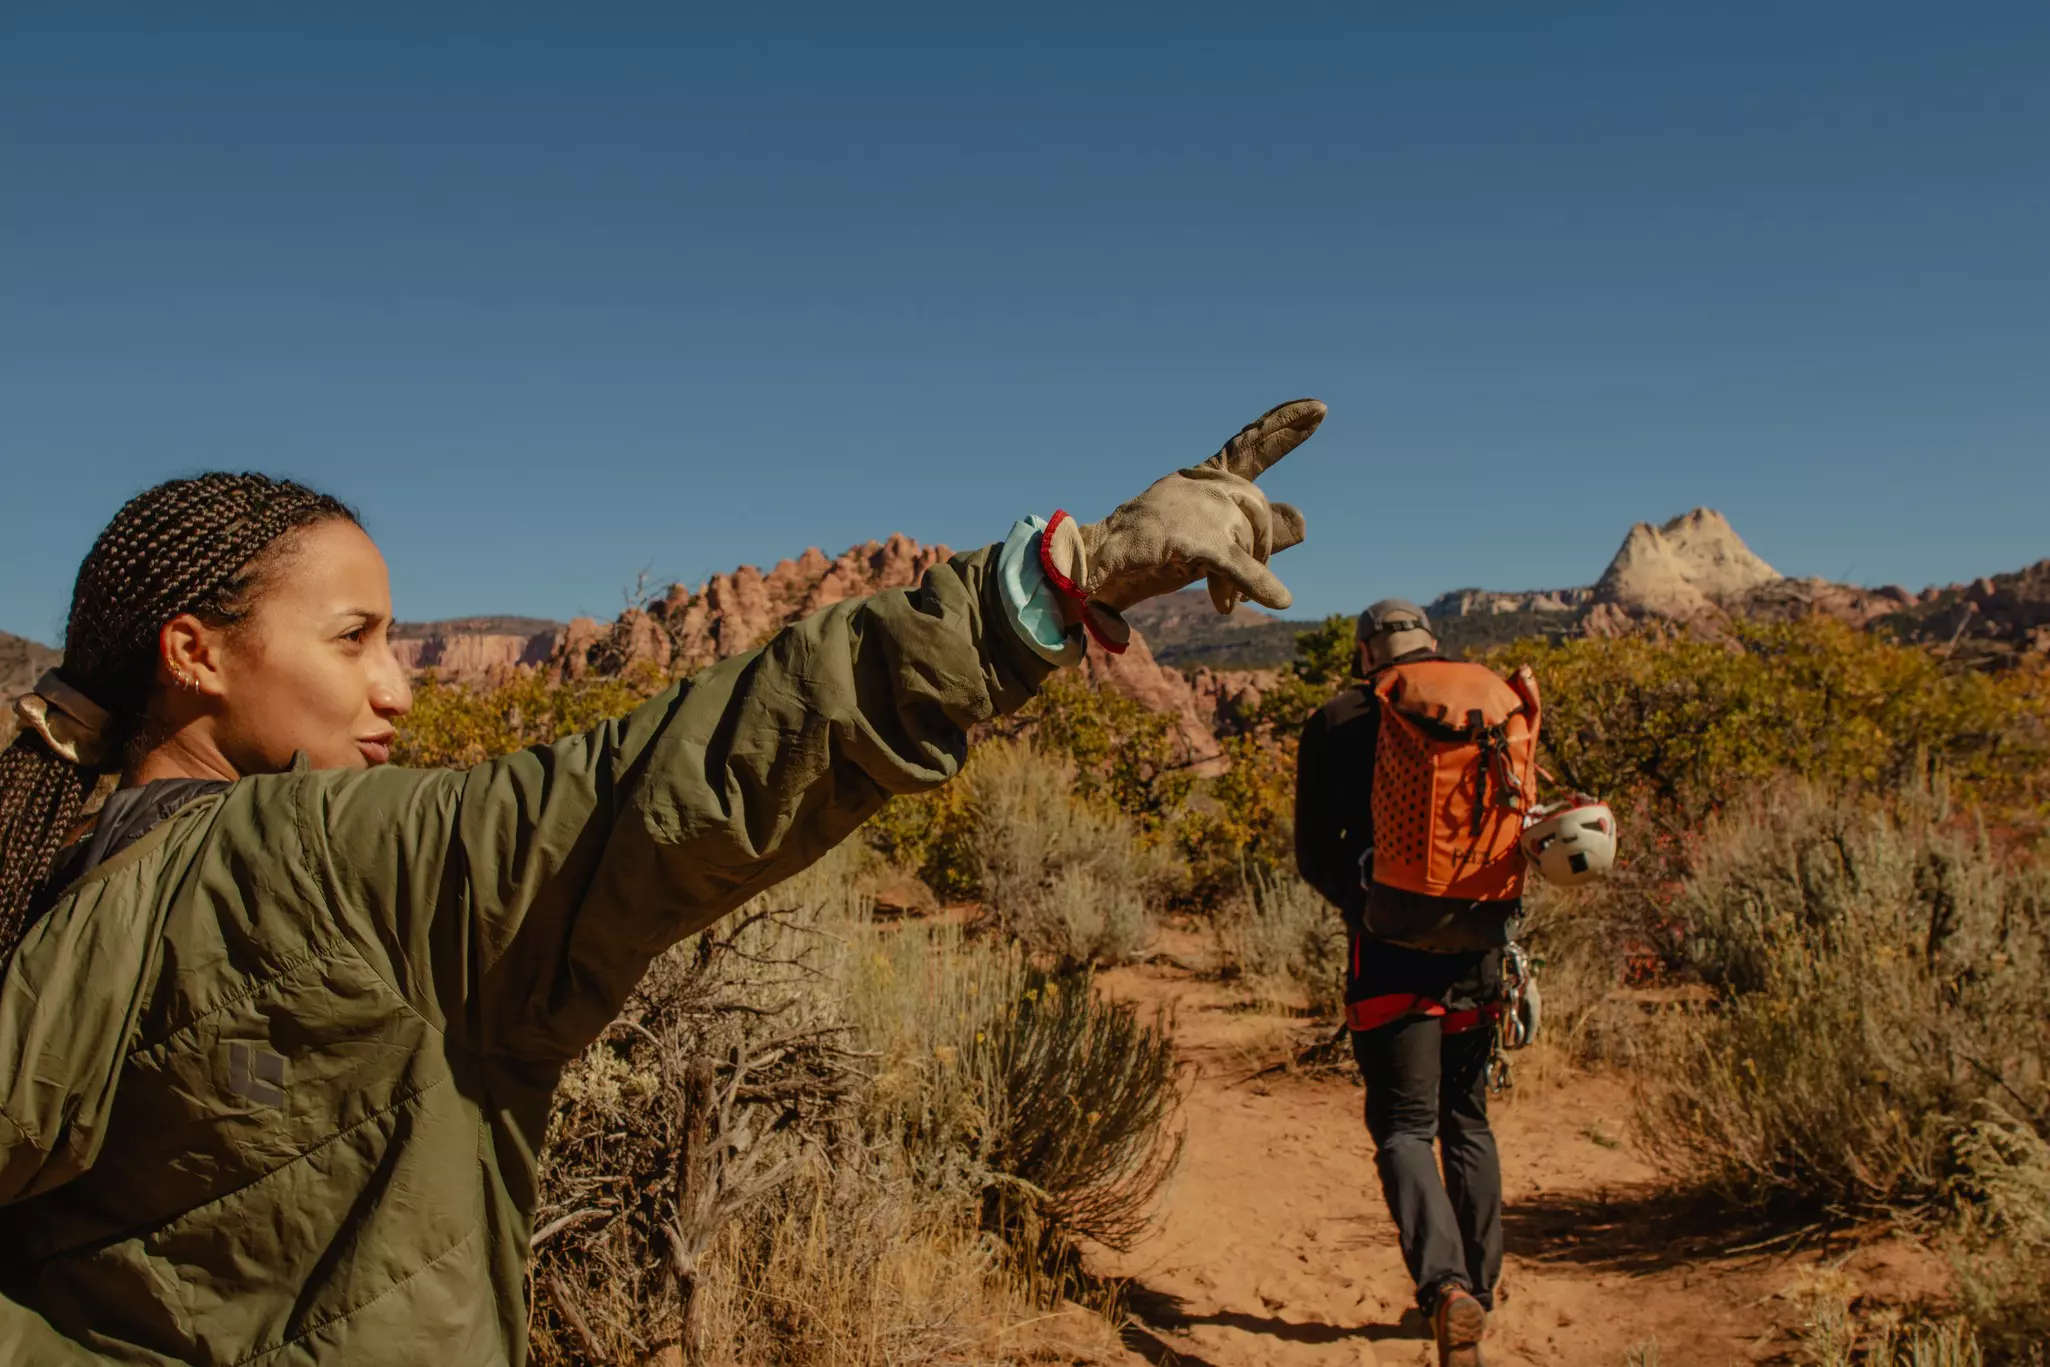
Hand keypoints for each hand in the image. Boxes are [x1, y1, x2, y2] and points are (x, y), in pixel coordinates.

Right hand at [1043, 399, 1320, 648]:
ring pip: (1246, 538)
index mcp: (1201, 478)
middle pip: (1255, 507)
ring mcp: (1192, 507)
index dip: (1282, 428)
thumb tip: (1306, 521)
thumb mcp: (1212, 541)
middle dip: (1260, 547)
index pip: (1248, 447)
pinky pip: (1236, 563)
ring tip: (1224, 600)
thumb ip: (1256, 532)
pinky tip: (1278, 599)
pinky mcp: (1188, 539)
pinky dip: (1258, 582)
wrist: (1096, 568)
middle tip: (1243, 586)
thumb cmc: (1152, 554)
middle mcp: (1197, 483)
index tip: (1319, 409)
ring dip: (1244, 576)